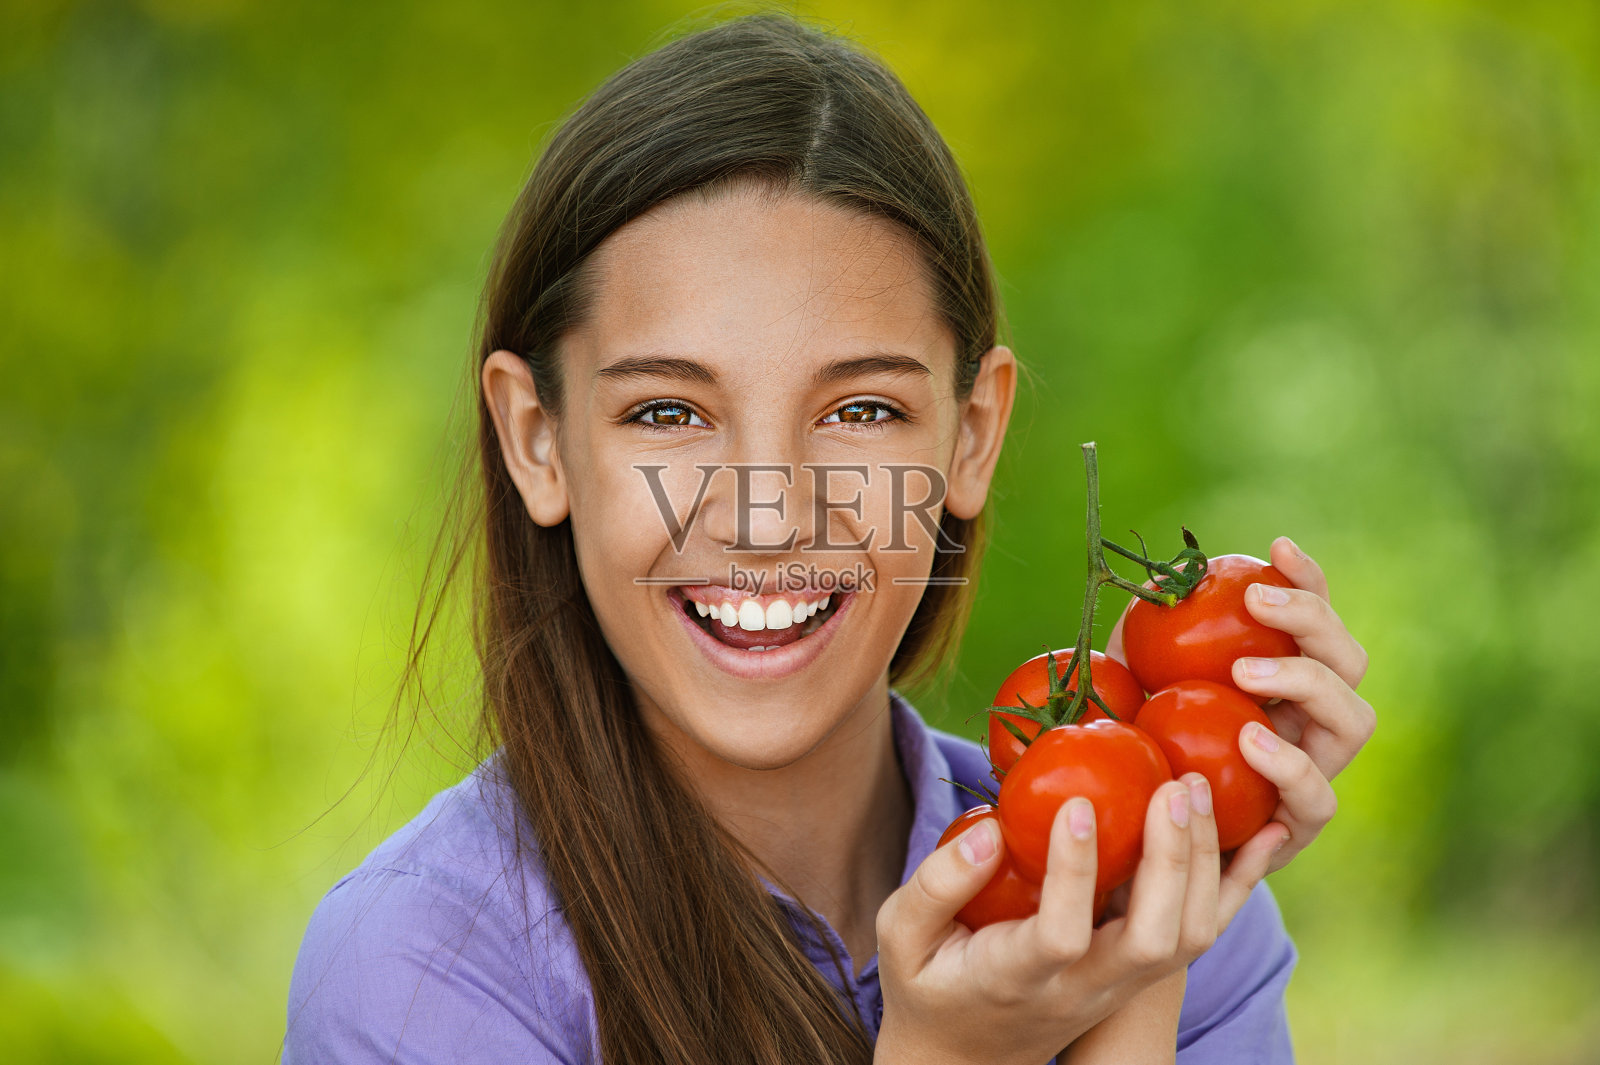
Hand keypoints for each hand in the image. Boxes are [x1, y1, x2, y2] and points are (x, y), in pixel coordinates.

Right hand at [874, 774, 1260, 1064]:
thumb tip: (991, 831)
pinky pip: (1205, 933)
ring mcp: (1120, 985)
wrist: (968, 1056)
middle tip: (1170, 785)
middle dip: (1170, 861)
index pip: (1062, 936)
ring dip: (1202, 863)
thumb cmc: (927, 983)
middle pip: (1152, 941)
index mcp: (1017, 978)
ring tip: (1192, 787)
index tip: (1077, 805)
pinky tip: (1254, 833)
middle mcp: (1083, 988)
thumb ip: (937, 887)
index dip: (1075, 875)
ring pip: (1189, 938)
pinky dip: (1235, 884)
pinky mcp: (1141, 973)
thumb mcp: (902, 938)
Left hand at [1109, 535, 1373, 878]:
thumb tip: (1159, 582)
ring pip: (1355, 722)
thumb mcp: (1128, 681)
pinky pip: (1316, 799)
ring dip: (1308, 685)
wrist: (1122, 837)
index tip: (1274, 548)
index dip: (1307, 580)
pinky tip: (1251, 742)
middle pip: (1349, 660)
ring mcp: (1313, 771)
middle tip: (1256, 603)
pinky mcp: (1296, 828)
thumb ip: (1143, 636)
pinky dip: (1289, 768)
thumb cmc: (1130, 743)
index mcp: (1282, 676)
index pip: (1314, 619)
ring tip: (1248, 673)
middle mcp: (1309, 720)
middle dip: (1312, 622)